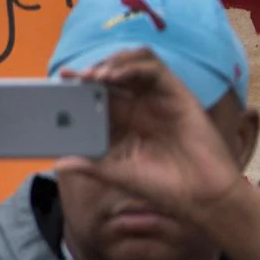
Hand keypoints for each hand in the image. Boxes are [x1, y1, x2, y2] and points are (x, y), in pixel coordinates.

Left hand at [54, 49, 243, 222]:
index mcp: (125, 124)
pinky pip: (153, 66)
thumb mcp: (117, 174)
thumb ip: (90, 164)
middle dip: (90, 72)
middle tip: (74, 77)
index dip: (78, 86)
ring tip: (95, 76)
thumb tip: (59, 162)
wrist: (201, 196)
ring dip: (111, 63)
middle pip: (112, 75)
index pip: (98, 96)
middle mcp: (140, 107)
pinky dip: (132, 64)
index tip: (60, 82)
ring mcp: (158, 99)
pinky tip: (115, 75)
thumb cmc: (163, 188)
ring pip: (132, 64)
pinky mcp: (176, 93)